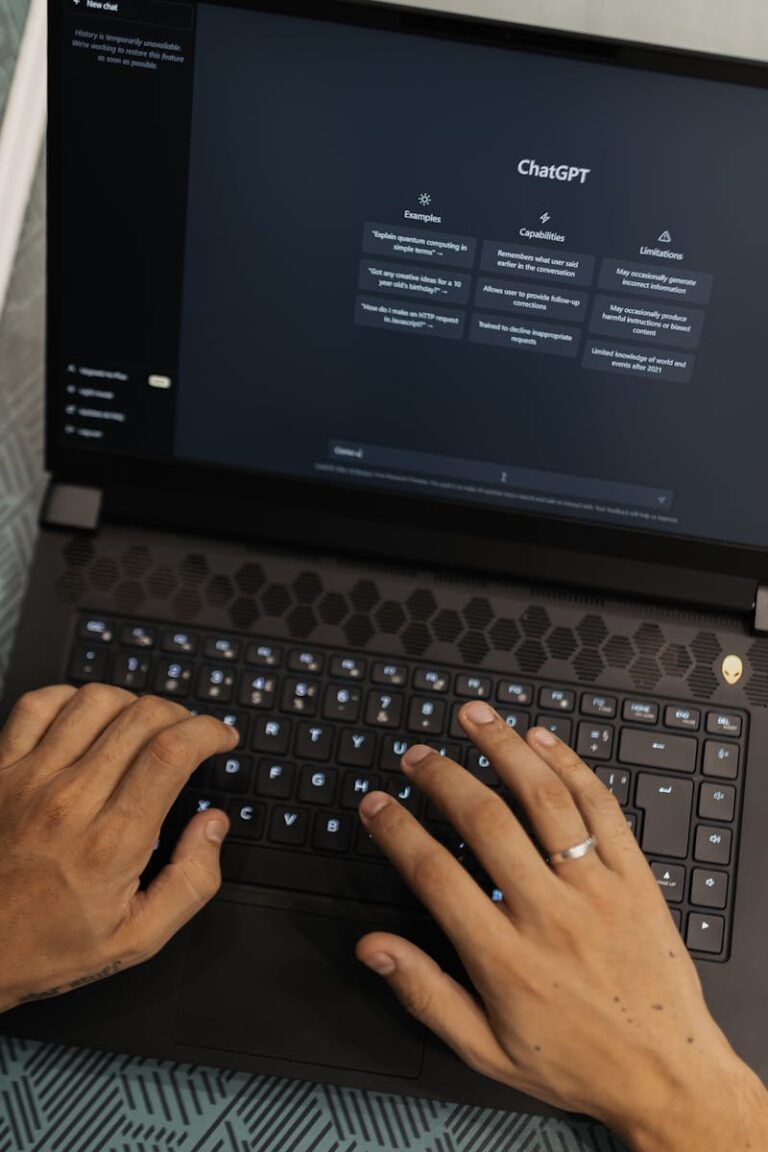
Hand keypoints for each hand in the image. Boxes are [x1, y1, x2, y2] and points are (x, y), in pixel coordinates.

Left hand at [0, 684, 235, 1008]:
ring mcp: (29, 780)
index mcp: (111, 843)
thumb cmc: (48, 946)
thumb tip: (213, 825)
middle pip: (141, 717)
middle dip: (181, 715)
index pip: (171, 752)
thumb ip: (191, 882)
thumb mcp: (137, 939)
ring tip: (143, 727)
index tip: (221, 737)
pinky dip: (70, 698)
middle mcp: (70, 801)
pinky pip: (37, 705)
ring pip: (95, 702)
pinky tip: (86, 719)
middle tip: (189, 736)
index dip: (208, 731)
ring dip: (132, 704)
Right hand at [356, 702, 767, 1150]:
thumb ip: (425, 994)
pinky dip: (571, 766)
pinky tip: (543, 740)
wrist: (668, 1076)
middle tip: (417, 756)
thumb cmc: (576, 1062)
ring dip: (504, 749)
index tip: (375, 803)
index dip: (396, 830)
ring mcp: (595, 890)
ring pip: (544, 799)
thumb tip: (373, 948)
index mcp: (504, 957)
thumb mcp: (485, 1050)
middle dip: (442, 777)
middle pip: (484, 820)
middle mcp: (547, 914)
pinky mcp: (634, 878)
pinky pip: (601, 809)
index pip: (434, 873)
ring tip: (475, 717)